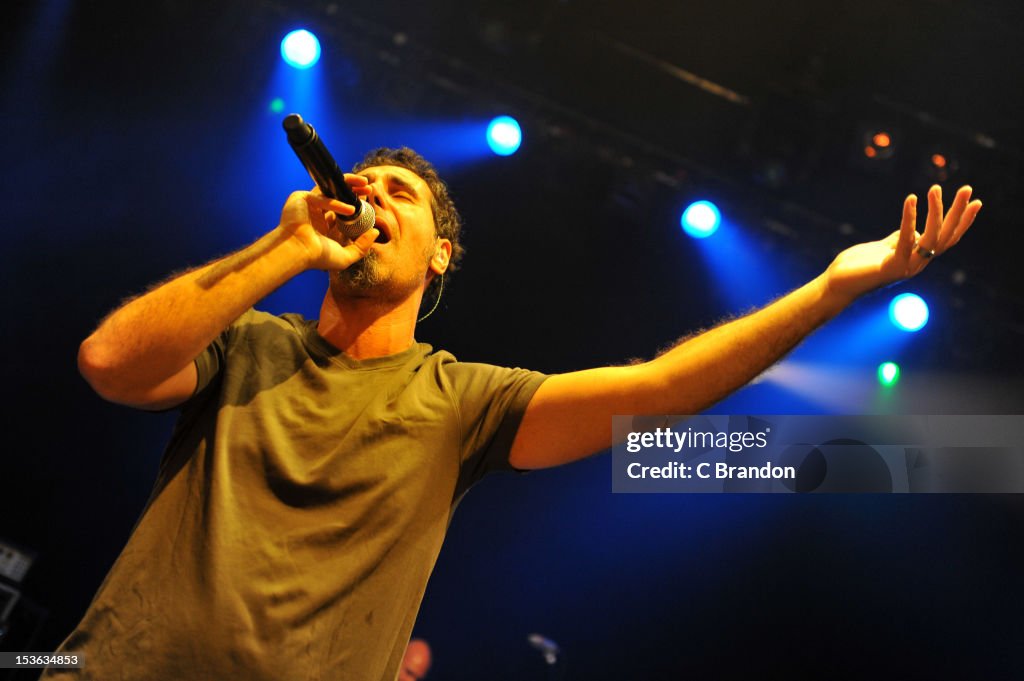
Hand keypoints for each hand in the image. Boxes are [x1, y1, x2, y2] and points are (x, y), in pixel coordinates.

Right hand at [278, 174, 377, 270]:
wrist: (298, 252)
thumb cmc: (317, 257)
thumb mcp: (346, 256)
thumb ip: (362, 246)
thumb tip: (376, 232)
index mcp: (323, 225)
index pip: (341, 209)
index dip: (355, 203)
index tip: (369, 200)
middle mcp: (315, 213)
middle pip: (337, 195)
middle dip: (354, 189)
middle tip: (369, 188)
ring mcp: (308, 204)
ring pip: (329, 189)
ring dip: (348, 184)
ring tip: (365, 186)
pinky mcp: (300, 198)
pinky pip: (320, 196)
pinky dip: (336, 203)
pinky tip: (350, 210)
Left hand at [824, 185, 981, 301]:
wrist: (836, 285)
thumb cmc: (858, 266)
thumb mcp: (885, 248)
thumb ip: (901, 239)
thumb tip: (914, 229)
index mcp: (917, 258)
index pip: (947, 239)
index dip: (963, 221)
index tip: (976, 201)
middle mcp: (917, 265)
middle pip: (945, 236)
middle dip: (958, 212)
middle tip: (967, 189)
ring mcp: (906, 268)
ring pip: (931, 238)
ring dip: (936, 211)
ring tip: (935, 189)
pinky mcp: (890, 268)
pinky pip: (905, 240)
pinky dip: (909, 218)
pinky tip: (911, 199)